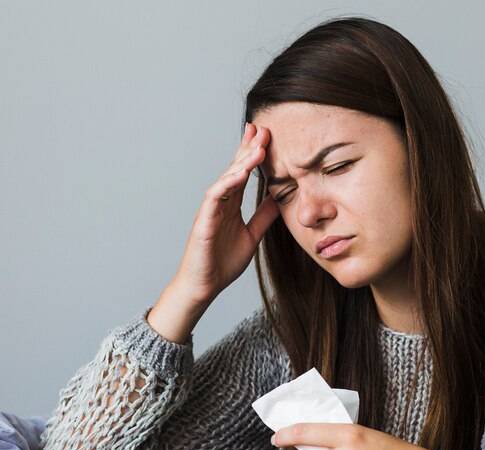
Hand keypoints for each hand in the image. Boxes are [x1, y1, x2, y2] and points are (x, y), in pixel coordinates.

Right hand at [173, 122, 280, 304]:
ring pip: (226, 179)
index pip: (243, 174)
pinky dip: (226, 184)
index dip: (253, 154)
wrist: (204, 286)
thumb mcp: (252, 236)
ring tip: (258, 147)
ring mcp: (210, 210)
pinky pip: (214, 197)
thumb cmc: (222, 263)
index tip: (267, 136)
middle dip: (247, 148)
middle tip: (262, 128)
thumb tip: (280, 200)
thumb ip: (263, 217)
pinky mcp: (204, 221)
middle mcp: (220, 203)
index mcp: (231, 205)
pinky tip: (239, 173)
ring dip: (241, 162)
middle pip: (234, 169)